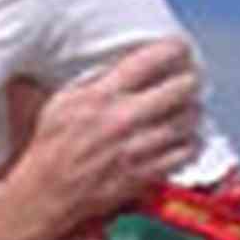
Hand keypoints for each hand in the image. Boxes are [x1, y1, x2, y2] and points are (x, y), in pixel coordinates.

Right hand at [4, 36, 202, 239]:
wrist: (48, 191)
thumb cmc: (51, 145)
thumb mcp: (61, 101)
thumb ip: (92, 80)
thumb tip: (116, 60)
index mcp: (101, 96)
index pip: (150, 61)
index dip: (174, 49)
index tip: (179, 48)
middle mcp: (123, 119)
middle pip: (181, 88)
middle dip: (189, 79)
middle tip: (188, 79)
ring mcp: (137, 148)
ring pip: (188, 119)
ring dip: (192, 110)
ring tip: (188, 107)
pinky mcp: (145, 173)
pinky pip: (185, 152)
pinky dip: (190, 141)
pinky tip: (183, 137)